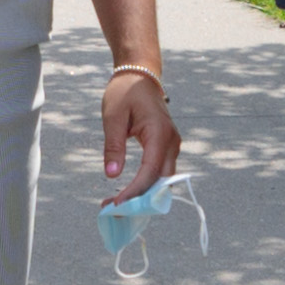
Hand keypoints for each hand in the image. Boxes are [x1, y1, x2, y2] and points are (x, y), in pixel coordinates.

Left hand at [92, 62, 180, 201]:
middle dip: (140, 198)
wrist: (140, 76)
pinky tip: (128, 191)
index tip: (117, 203)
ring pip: (162, 179)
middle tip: (114, 207)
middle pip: (161, 181)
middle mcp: (172, 142)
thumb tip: (112, 174)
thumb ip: (114, 146)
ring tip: (116, 201)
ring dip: (143, 193)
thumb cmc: (125, 93)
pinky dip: (146, 184)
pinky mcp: (167, 146)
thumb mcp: (113, 117)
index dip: (135, 191)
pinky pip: (160, 171)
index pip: (150, 171)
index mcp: (160, 134)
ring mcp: (172, 144)